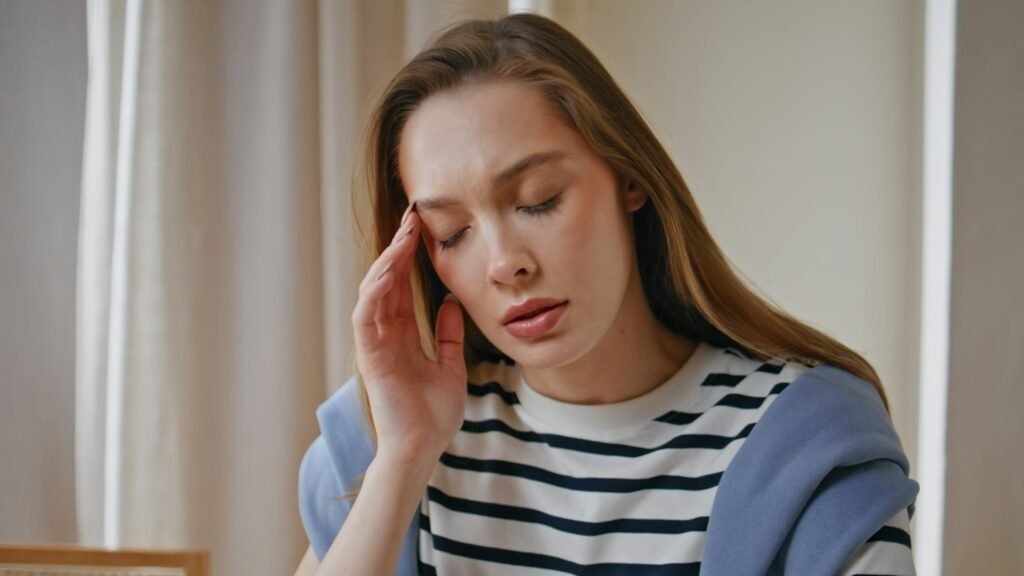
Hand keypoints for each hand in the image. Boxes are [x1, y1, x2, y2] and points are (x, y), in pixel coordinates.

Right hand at [351, 203, 466, 464]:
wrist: (423, 448)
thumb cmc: (434, 414)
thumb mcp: (451, 364)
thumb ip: (448, 334)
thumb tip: (450, 302)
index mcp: (401, 334)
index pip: (401, 285)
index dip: (408, 255)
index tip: (421, 227)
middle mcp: (384, 334)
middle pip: (386, 280)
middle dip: (397, 247)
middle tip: (412, 217)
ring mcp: (375, 344)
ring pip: (373, 291)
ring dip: (386, 261)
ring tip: (403, 235)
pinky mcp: (370, 356)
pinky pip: (364, 316)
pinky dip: (372, 292)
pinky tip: (386, 270)